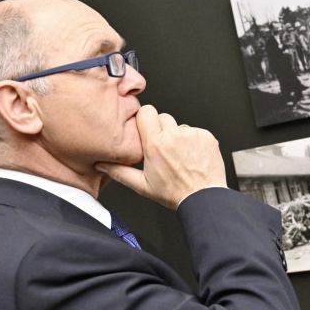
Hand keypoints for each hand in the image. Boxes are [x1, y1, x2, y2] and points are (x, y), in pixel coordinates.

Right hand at [95, 105, 226, 208]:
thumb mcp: (143, 186)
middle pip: (162, 117)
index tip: (145, 128)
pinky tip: (192, 156)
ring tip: (180, 156)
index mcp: (155, 144)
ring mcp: (192, 134)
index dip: (144, 119)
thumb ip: (120, 172)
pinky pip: (195, 131)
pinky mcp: (206, 136)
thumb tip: (103, 165)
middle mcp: (174, 135)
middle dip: (160, 129)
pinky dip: (193, 141)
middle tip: (163, 148)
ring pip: (179, 126)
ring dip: (178, 136)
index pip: (146, 111)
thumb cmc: (175, 193)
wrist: (203, 198)